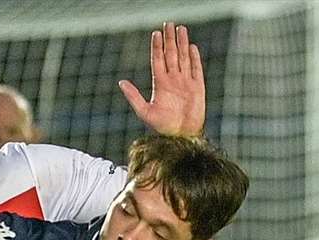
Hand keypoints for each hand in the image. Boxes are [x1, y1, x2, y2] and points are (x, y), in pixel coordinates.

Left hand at [119, 22, 206, 137]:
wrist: (181, 137)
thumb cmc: (162, 127)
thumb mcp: (145, 112)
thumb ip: (133, 97)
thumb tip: (121, 82)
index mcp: (160, 84)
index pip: (158, 60)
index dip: (157, 46)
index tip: (156, 33)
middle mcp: (173, 80)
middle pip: (171, 54)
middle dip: (170, 39)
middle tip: (169, 24)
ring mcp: (185, 82)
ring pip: (183, 58)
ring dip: (182, 43)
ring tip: (181, 29)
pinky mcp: (197, 87)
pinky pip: (196, 69)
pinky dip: (194, 58)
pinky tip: (191, 47)